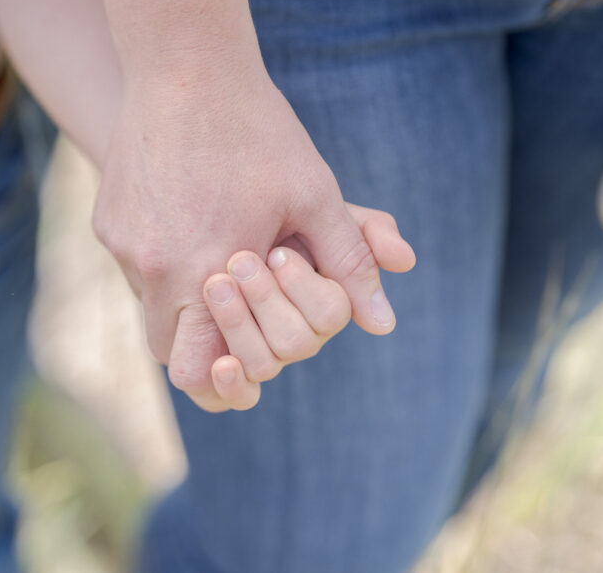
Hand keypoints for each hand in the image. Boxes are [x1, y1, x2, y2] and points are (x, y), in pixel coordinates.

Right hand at [92, 69, 411, 410]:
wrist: (183, 63)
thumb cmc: (256, 131)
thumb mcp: (314, 193)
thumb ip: (349, 262)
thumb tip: (383, 322)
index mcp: (203, 271)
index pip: (194, 370)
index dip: (217, 377)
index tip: (240, 357)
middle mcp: (150, 267)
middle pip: (167, 346)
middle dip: (202, 339)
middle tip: (237, 305)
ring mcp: (121, 242)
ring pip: (149, 301)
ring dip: (182, 295)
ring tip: (216, 247)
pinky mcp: (105, 218)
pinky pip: (131, 262)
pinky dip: (160, 257)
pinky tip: (188, 213)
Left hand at [203, 203, 415, 409]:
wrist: (197, 202)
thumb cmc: (259, 203)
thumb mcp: (312, 203)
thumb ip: (360, 229)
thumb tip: (405, 262)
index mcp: (318, 300)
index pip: (330, 312)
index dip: (304, 288)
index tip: (278, 251)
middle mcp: (291, 332)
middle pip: (296, 342)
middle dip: (266, 301)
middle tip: (238, 261)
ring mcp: (254, 350)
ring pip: (263, 366)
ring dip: (239, 328)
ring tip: (214, 285)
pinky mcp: (214, 368)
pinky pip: (226, 400)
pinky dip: (229, 387)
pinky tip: (221, 365)